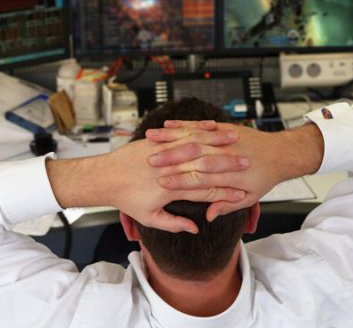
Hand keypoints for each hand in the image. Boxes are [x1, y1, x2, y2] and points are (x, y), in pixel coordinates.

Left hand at [91, 122, 249, 232]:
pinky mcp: (157, 141)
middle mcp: (169, 169)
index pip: (204, 191)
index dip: (226, 192)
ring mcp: (163, 152)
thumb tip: (195, 227)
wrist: (105, 177)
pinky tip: (215, 126)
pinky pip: (181, 132)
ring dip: (218, 142)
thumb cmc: (126, 198)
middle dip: (229, 165)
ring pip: (196, 145)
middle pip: (205, 166)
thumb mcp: (149, 217)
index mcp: (170, 190)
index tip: (243, 192)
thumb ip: (173, 223)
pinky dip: (199, 128)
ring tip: (237, 141)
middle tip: (248, 163)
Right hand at [147, 122, 323, 220]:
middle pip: (192, 157)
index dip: (179, 181)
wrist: (281, 154)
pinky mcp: (224, 129)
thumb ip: (227, 206)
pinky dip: (183, 125)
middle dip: (169, 158)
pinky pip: (200, 126)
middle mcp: (224, 155)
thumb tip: (208, 216)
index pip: (199, 180)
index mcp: (229, 176)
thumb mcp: (250, 197)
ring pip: (193, 138)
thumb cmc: (264, 177)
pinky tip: (166, 125)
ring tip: (151, 140)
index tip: (160, 183)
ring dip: (171, 138)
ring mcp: (224, 140)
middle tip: (149, 162)